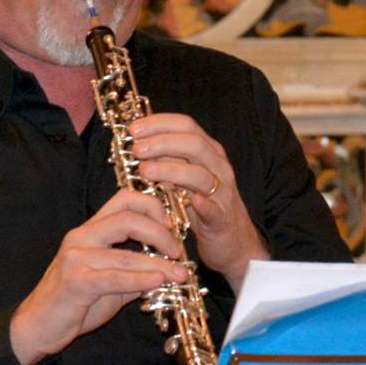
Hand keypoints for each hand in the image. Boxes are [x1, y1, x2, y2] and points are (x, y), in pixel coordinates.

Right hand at [9, 187, 189, 364]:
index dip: (153, 207)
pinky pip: (114, 278)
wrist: (38, 326)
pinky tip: (158, 282)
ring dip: (159, 264)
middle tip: (177, 251)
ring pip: (126, 254)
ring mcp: (76, 258)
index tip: (172, 228)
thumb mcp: (110, 284)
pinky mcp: (75, 281)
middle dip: (161, 233)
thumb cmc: (73, 303)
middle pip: (128, 218)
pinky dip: (140, 279)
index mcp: (90, 231)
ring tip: (179, 274)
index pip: (124, 199)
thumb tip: (168, 270)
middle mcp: (81, 237)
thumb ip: (135, 272)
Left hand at [126, 112, 267, 283]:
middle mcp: (218, 167)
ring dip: (171, 170)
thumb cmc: (201, 205)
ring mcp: (222, 192)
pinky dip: (201, 204)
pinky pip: (212, 209)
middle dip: (162, 143)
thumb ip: (165, 160)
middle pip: (194, 144)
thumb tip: (135, 146)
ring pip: (200, 175)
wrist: (233, 241)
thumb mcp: (183, 178)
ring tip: (144, 171)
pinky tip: (187, 200)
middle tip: (136, 150)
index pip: (186, 125)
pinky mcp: (222, 218)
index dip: (158, 123)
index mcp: (208, 151)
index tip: (133, 129)